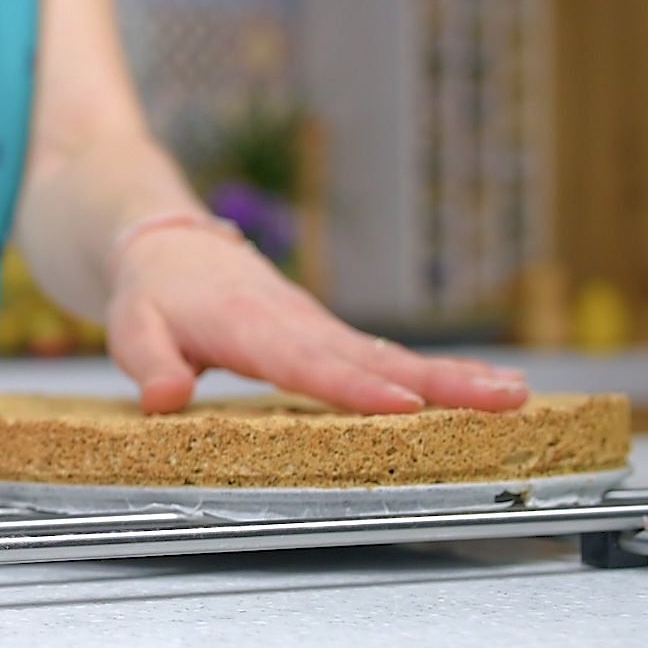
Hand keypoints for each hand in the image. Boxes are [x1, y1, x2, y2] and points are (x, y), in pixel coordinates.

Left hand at [105, 230, 529, 413]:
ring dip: (455, 377)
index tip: (401, 404)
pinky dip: (433, 373)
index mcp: (250, 327)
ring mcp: (318, 328)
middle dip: (439, 382)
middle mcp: (296, 324)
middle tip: (502, 398)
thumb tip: (165, 398)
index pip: (306, 362)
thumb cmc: (152, 291)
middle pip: (372, 358)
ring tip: (516, 396)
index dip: (353, 385)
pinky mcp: (327, 335)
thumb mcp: (132, 326)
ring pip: (391, 356)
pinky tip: (479, 389)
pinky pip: (383, 357)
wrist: (168, 243)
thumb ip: (149, 362)